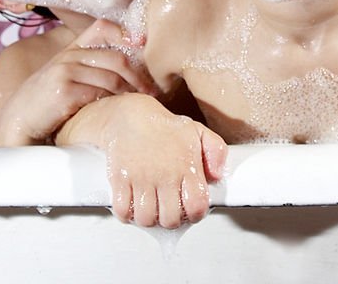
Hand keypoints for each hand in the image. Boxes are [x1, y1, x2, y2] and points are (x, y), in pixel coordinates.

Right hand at [0, 20, 157, 145]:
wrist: (19, 120)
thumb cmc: (48, 101)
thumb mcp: (65, 75)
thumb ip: (89, 67)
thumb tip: (130, 69)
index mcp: (71, 49)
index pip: (101, 27)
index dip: (124, 34)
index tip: (141, 47)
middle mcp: (68, 56)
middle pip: (116, 58)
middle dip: (139, 76)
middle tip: (152, 90)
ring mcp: (65, 73)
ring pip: (112, 78)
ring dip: (131, 92)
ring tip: (141, 101)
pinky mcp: (64, 92)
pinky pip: (100, 94)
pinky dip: (114, 102)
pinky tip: (120, 109)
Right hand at [101, 95, 227, 228]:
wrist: (129, 116)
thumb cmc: (164, 127)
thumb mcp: (198, 132)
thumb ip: (216, 152)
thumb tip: (217, 176)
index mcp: (185, 166)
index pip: (196, 205)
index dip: (195, 214)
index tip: (191, 211)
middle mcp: (164, 175)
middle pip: (170, 219)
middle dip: (172, 220)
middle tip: (170, 212)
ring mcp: (141, 179)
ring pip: (146, 219)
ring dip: (149, 219)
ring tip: (152, 210)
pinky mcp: (120, 180)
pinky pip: (122, 210)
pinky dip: (127, 215)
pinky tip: (134, 207)